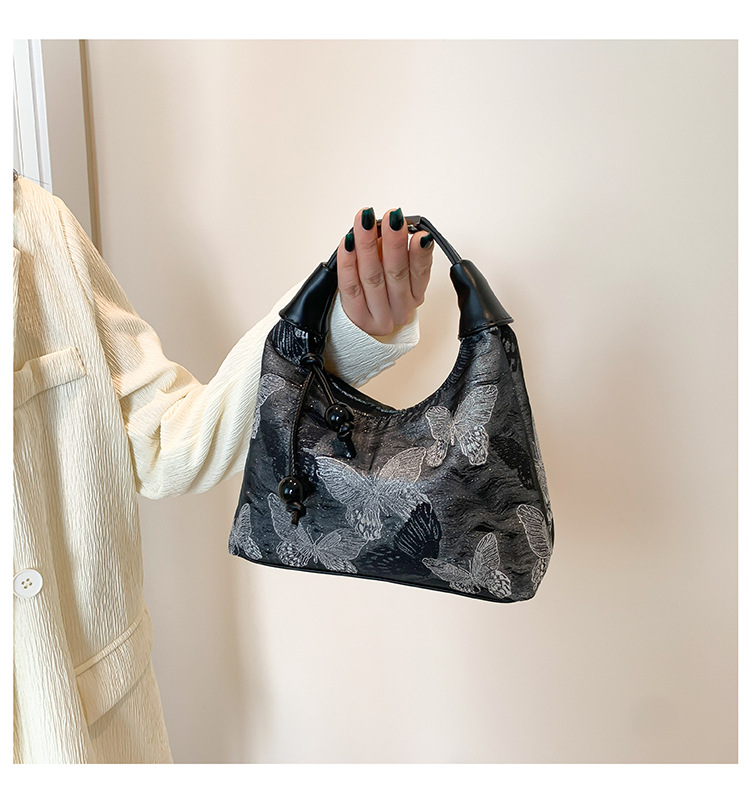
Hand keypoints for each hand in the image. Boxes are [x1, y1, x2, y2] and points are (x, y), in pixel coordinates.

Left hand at [336, 206, 433, 336]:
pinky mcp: (356, 316)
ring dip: (368, 245)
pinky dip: (348, 262)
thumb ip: (398, 251)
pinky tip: (347, 243)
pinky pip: (350, 286)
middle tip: (391, 218)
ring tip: (365, 222)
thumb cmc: (382, 292)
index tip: (419, 233)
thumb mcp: (397, 272)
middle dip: (394, 242)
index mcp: (415, 295)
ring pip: (372, 277)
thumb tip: (390, 223)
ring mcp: (378, 315)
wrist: (362, 325)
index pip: (420, 273)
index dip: (420, 253)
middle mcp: (399, 308)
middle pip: (396, 273)